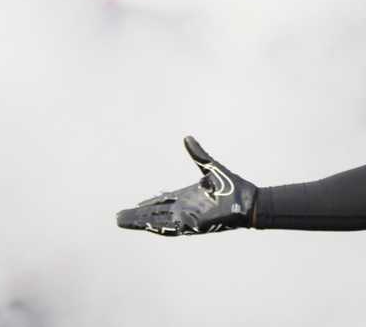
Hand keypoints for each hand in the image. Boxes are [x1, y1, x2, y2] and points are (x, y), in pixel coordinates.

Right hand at [116, 136, 256, 235]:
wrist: (248, 201)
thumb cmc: (233, 186)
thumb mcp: (210, 167)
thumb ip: (198, 154)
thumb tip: (187, 138)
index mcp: (187, 196)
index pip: (162, 201)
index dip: (148, 204)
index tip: (134, 206)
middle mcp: (184, 208)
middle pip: (155, 213)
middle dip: (137, 217)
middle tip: (118, 218)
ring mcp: (188, 218)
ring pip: (158, 222)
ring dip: (141, 223)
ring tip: (122, 222)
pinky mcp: (193, 225)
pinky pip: (172, 228)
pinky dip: (158, 227)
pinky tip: (146, 227)